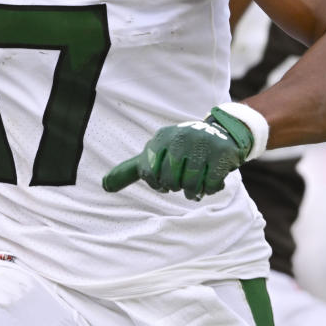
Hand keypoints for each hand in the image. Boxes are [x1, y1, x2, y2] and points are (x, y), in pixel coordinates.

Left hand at [103, 108, 252, 200]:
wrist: (221, 134)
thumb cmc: (181, 150)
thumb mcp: (155, 155)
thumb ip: (130, 170)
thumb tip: (104, 185)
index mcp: (161, 138)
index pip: (148, 172)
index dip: (158, 183)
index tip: (165, 179)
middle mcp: (180, 137)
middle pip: (170, 181)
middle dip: (176, 186)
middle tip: (183, 179)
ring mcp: (202, 144)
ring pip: (190, 185)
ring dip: (193, 191)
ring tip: (196, 181)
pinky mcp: (221, 153)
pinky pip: (210, 185)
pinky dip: (210, 189)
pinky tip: (210, 179)